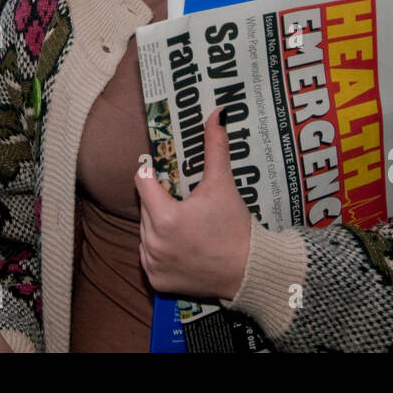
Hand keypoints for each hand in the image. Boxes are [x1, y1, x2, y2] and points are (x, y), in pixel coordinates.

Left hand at [134, 109, 251, 300]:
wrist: (249, 272)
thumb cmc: (235, 227)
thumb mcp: (223, 184)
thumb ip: (215, 146)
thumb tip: (218, 112)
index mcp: (164, 216)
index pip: (142, 180)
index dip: (154, 173)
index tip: (166, 175)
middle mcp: (152, 242)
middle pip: (145, 206)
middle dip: (161, 200)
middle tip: (185, 201)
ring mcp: (153, 263)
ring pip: (145, 231)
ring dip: (158, 224)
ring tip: (186, 224)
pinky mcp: (157, 281)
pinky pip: (149, 256)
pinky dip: (160, 250)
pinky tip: (182, 245)